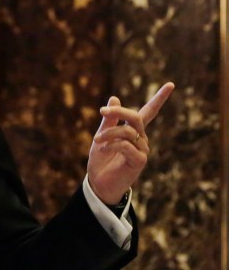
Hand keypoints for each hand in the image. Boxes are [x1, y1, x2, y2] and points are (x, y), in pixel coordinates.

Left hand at [87, 82, 174, 203]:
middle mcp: (141, 139)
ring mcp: (143, 150)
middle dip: (119, 112)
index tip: (171, 84)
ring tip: (97, 141)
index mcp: (133, 132)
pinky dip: (111, 145)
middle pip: (136, 117)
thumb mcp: (102, 136)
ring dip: (108, 134)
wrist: (98, 184)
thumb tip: (114, 98)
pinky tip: (103, 150)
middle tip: (102, 111)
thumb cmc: (101, 161)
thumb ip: (109, 120)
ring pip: (128, 132)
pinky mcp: (140, 161)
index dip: (159, 98)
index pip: (149, 112)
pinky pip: (126, 145)